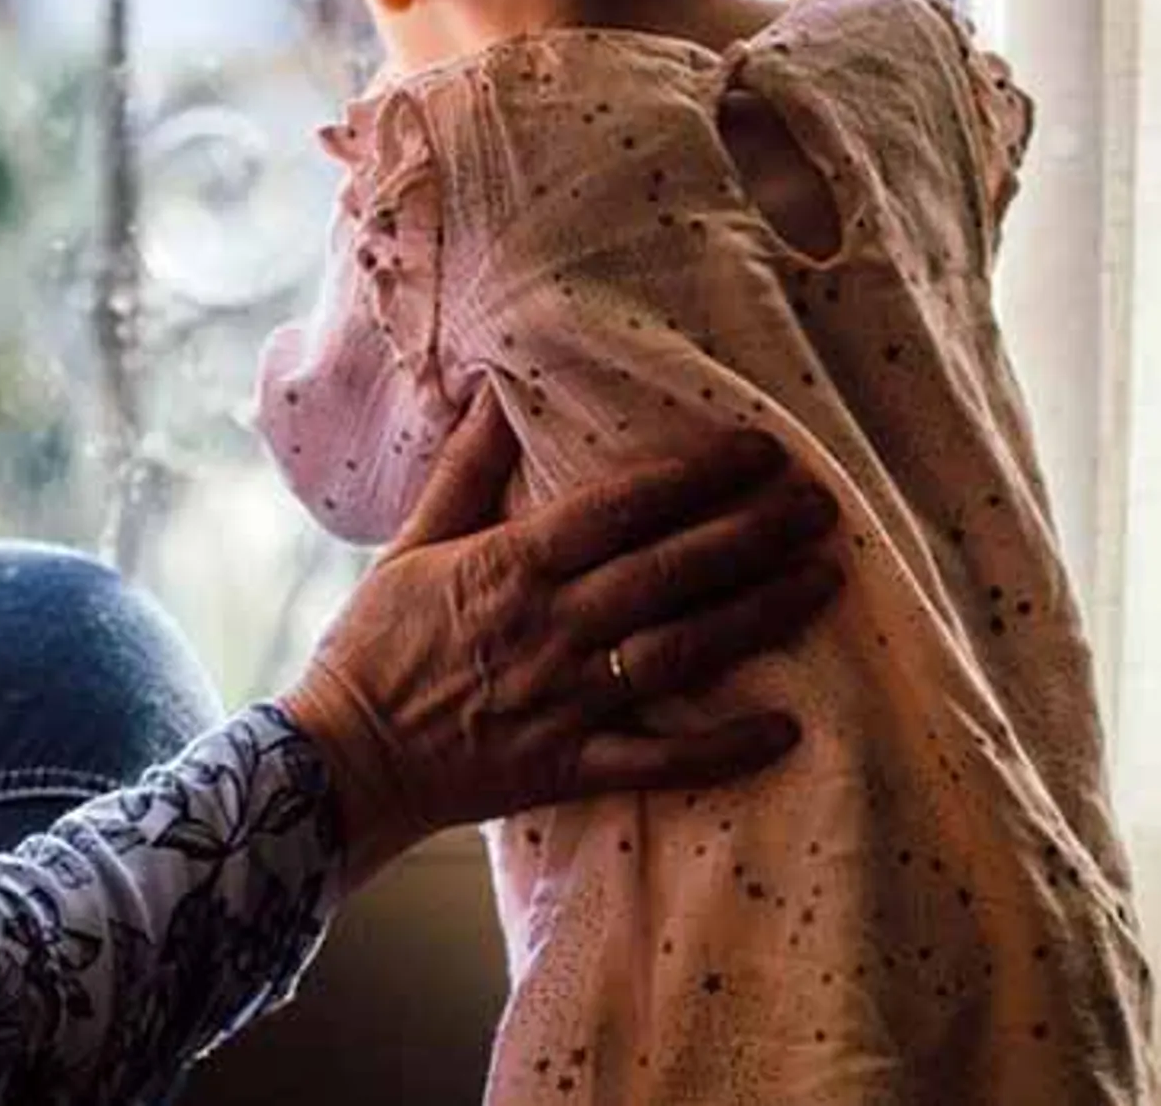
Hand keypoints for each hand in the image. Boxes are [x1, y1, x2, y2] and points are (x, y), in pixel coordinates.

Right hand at [277, 393, 838, 882]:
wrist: (340, 758)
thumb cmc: (376, 644)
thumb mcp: (412, 543)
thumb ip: (466, 472)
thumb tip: (494, 392)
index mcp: (511, 565)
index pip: (619, 510)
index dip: (694, 478)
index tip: (759, 451)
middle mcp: (548, 628)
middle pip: (667, 574)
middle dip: (750, 535)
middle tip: (820, 507)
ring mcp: (563, 701)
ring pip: (677, 653)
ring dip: (755, 617)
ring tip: (820, 583)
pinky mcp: (568, 767)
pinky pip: (657, 760)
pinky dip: (722, 748)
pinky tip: (785, 729)